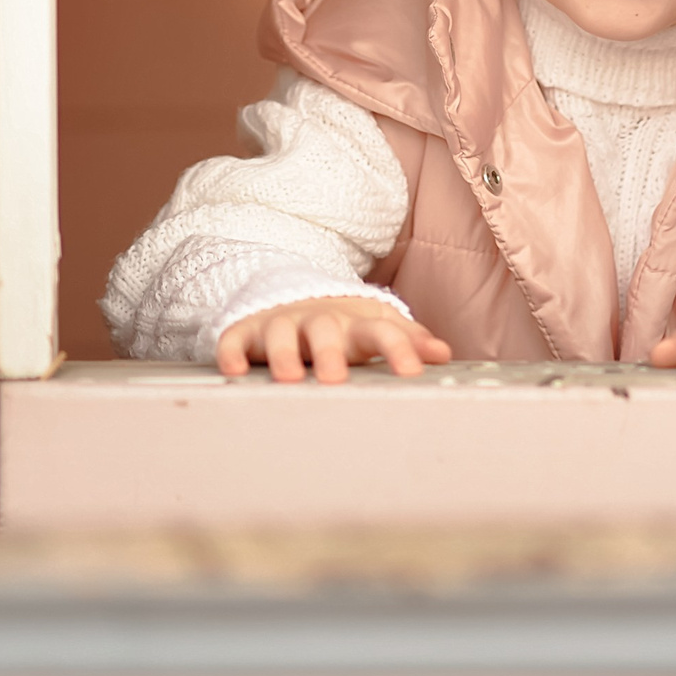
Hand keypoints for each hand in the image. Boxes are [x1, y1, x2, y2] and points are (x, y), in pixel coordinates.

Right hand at [215, 296, 452, 383]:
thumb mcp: (376, 326)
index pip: (382, 331)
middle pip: (325, 329)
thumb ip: (408, 341)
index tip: (412, 371)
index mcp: (355, 323)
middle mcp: (317, 320)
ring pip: (279, 334)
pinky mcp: (246, 332)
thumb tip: (443, 353)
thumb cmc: (343, 326)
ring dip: (283, 355)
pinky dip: (232, 353)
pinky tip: (234, 372)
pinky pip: (234, 341)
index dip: (398, 348)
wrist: (291, 296)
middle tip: (336, 380)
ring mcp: (280, 324)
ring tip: (288, 379)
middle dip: (329, 353)